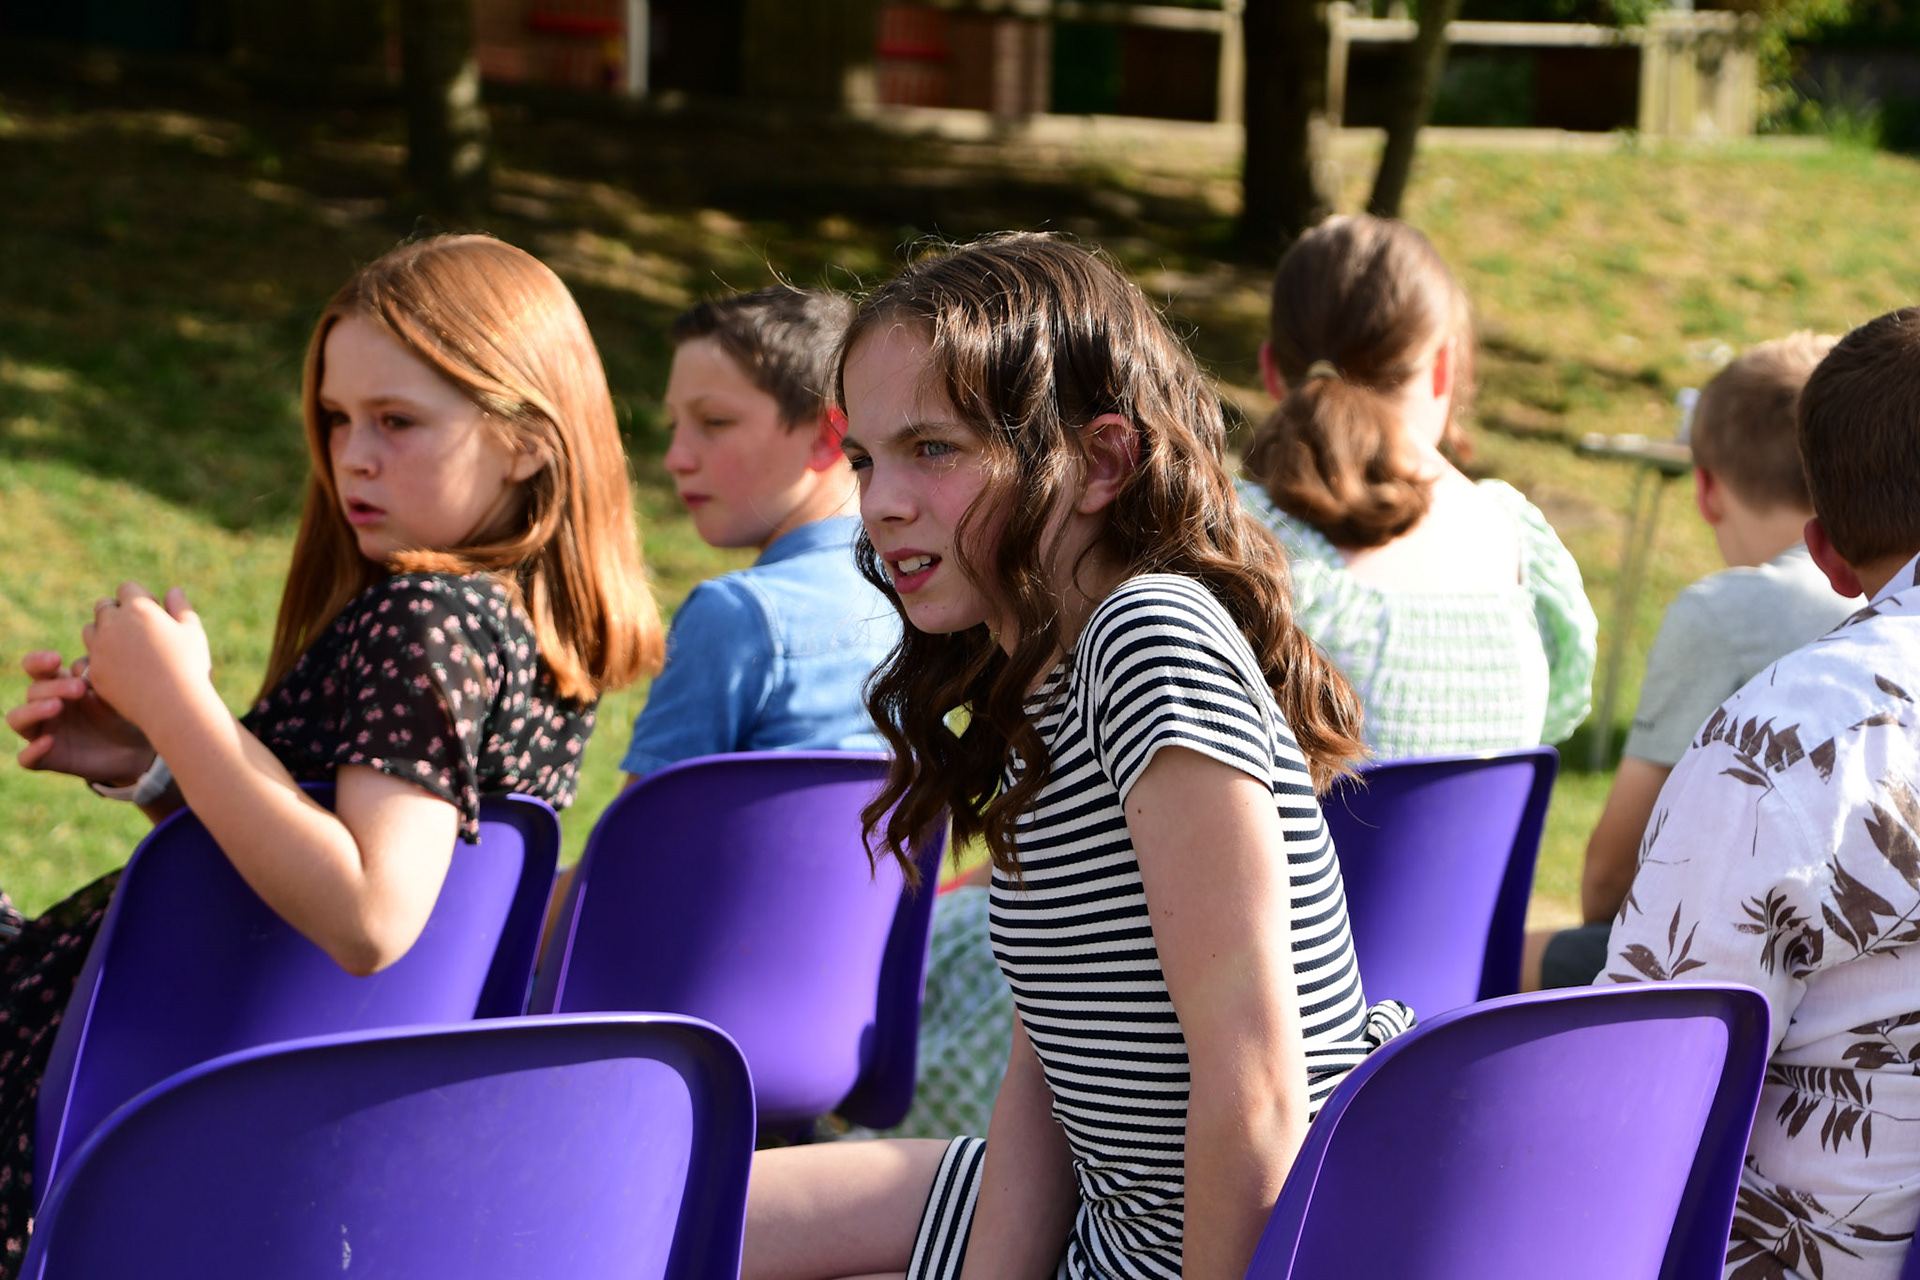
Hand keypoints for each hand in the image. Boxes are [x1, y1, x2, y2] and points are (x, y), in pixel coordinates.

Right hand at [6, 650, 154, 784]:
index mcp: (58, 684)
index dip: (38, 661)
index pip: (36, 668)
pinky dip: (33, 750)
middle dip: (54, 687)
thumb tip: (87, 655)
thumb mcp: (116, 690)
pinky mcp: (46, 759)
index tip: (56, 659)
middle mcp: (45, 705)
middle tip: (79, 688)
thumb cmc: (123, 711)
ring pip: (17, 719)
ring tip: (56, 706)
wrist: (138, 748)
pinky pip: (27, 758)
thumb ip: (101, 671)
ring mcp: (42, 732)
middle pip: (33, 691)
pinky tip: (50, 742)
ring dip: (33, 711)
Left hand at [80, 584, 214, 733]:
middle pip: (103, 607)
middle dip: (117, 613)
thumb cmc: (190, 666)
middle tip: (138, 631)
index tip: (154, 613)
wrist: (174, 706)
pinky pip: (88, 659)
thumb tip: (173, 591)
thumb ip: (181, 608)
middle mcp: (112, 625)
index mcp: (138, 608)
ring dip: (103, 634)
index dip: (140, 598)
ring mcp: (99, 649)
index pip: (127, 588)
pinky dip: (101, 660)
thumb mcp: (193, 632)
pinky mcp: (94, 673)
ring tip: (126, 649)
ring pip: (90, 630)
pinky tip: (121, 670)